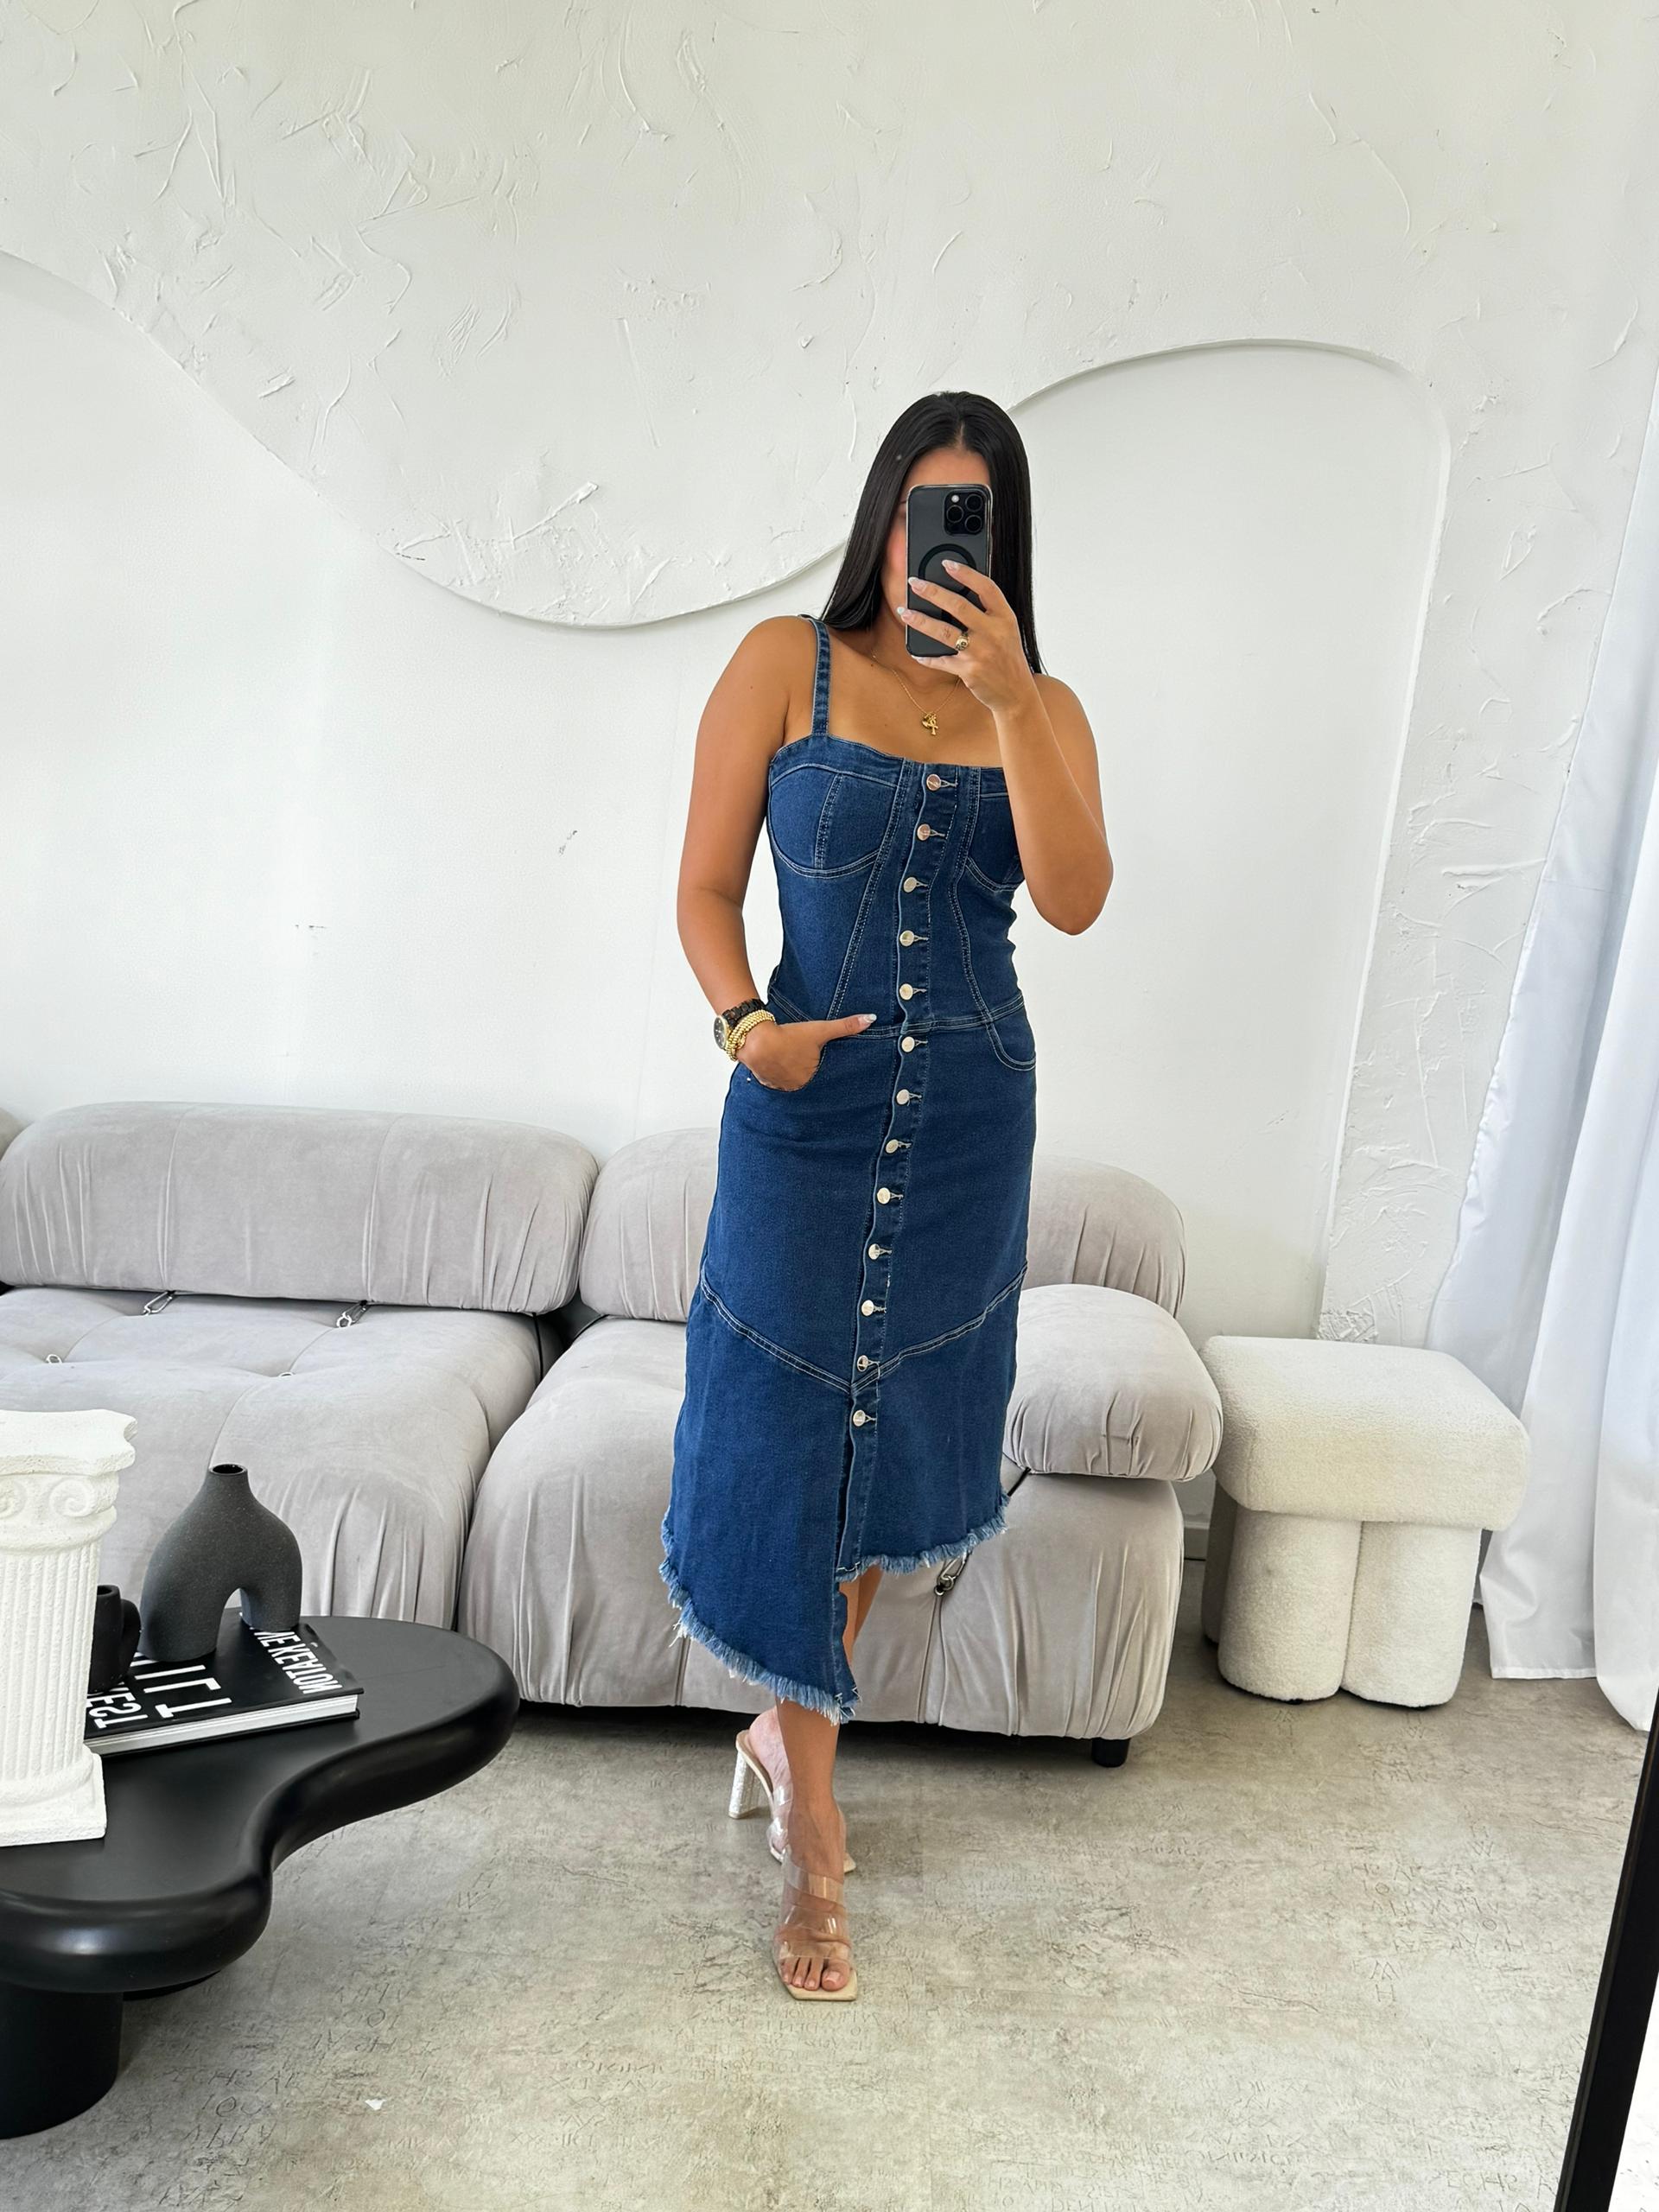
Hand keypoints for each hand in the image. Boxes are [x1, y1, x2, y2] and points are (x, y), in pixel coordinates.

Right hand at [739, 1013, 875, 1089]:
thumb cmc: (788, 1036)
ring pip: (787, 1078)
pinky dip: (774, 1070)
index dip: (814, 1062)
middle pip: (803, 1076)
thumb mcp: (819, 1029)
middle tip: (797, 1053)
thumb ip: (845, 1026)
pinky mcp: (763, 1080)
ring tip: (786, 1057)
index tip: (811, 1055)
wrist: (755, 1039)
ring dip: (787, 1070)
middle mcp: (795, 1086)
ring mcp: (778, 1085)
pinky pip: (772, 1078)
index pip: (819, 1073)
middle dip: (802, 1067)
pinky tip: (773, 1061)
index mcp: (810, 1078)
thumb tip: (870, 1019)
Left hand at [897, 560, 1036, 716]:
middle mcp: (994, 633)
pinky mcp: (969, 671)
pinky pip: (941, 660)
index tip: (947, 563)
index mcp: (1005, 618)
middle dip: (932, 592)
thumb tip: (955, 594)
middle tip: (914, 583)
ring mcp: (980, 653)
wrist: (1016, 693)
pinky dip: (926, 657)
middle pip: (958, 606)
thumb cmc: (1007, 658)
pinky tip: (915, 652)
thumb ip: (988, 613)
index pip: (986, 588)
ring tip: (904, 612)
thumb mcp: (1006, 631)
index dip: (966, 573)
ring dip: (920, 621)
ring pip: (944, 632)